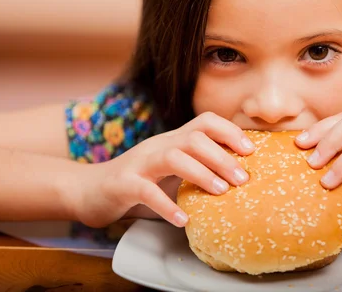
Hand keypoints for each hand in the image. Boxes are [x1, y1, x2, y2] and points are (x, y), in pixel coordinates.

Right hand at [71, 112, 253, 227]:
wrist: (90, 191)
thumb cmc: (139, 184)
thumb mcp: (170, 171)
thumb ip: (196, 169)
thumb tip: (238, 178)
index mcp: (171, 141)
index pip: (204, 122)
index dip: (230, 132)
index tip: (251, 151)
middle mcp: (157, 146)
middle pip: (193, 138)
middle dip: (222, 156)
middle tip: (243, 179)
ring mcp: (139, 163)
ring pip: (172, 157)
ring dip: (201, 173)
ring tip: (221, 192)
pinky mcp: (123, 184)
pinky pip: (146, 192)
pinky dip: (167, 205)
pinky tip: (183, 219)